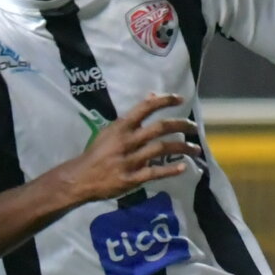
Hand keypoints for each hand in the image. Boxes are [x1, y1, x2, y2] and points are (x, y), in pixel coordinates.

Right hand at [64, 94, 198, 203]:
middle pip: (160, 128)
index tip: (180, 99)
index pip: (145, 108)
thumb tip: (151, 96)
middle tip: (193, 127)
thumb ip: (132, 117)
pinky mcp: (131, 178)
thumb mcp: (109, 131)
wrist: (79, 178)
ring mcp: (129, 161)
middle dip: (181, 125)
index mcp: (120, 128)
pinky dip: (171, 170)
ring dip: (182, 147)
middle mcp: (126, 142)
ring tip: (195, 149)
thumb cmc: (96, 153)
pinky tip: (183, 168)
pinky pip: (155, 173)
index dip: (164, 101)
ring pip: (162, 149)